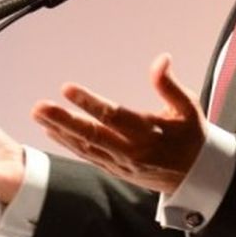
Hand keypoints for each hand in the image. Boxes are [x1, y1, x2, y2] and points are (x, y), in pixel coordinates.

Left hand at [32, 53, 204, 193]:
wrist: (196, 177)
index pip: (114, 116)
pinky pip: (88, 156)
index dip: (89, 103)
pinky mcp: (116, 170)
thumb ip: (169, 84)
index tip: (68, 89)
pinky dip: (68, 144)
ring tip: (39, 115)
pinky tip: (52, 131)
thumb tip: (160, 59)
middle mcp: (132, 151)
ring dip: (59, 131)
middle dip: (63, 120)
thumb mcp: (189, 108)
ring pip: (85, 147)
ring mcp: (121, 164)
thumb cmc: (192, 137)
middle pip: (92, 134)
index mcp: (149, 133)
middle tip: (40, 107)